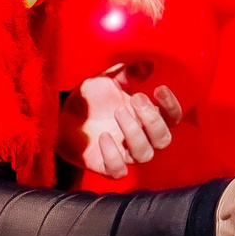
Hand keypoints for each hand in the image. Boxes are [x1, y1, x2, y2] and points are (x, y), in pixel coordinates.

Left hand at [65, 67, 180, 179]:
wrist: (62, 118)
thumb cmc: (90, 101)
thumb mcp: (108, 81)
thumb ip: (127, 73)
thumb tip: (148, 65)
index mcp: (146, 118)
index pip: (171, 118)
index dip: (171, 106)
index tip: (159, 89)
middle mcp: (140, 138)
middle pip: (163, 139)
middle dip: (152, 119)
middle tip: (135, 99)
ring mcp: (125, 154)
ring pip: (144, 154)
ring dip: (135, 133)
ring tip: (118, 112)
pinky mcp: (107, 167)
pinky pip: (118, 170)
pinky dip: (113, 155)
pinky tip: (103, 137)